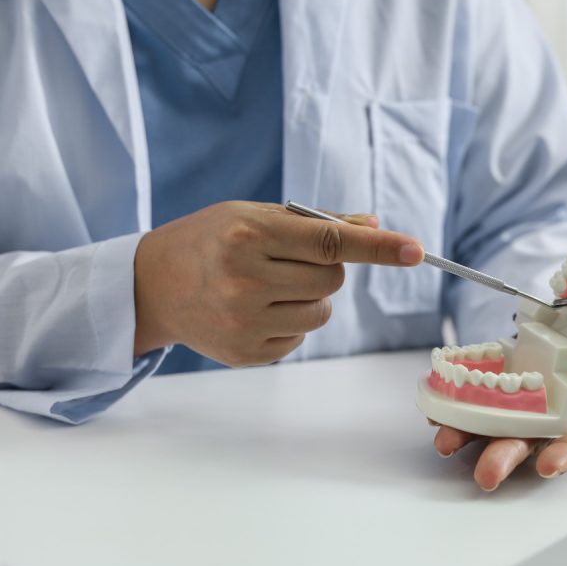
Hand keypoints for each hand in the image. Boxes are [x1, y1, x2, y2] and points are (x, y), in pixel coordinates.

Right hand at [133, 201, 423, 364]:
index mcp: (249, 232)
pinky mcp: (245, 352)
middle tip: (286, 261)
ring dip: (310, 298)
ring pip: (320, 312)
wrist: (151, 284)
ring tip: (268, 286)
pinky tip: (255, 309)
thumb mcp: (255, 213)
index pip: (330, 241)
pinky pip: (300, 338)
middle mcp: (245, 278)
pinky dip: (290, 322)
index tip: (415, 250)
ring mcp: (243, 320)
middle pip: (332, 279)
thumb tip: (374, 226)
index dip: (377, 247)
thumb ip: (317, 222)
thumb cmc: (211, 238)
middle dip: (324, 269)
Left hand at [432, 319, 566, 490]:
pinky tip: (433, 411)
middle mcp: (546, 413)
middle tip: (487, 475)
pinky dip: (450, 409)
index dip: (564, 454)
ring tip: (445, 443)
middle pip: (527, 443)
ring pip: (490, 429)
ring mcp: (515, 404)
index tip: (548, 466)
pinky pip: (468, 404)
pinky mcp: (490, 389)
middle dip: (506, 458)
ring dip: (467, 438)